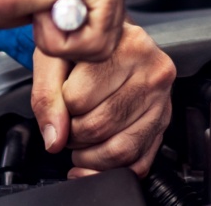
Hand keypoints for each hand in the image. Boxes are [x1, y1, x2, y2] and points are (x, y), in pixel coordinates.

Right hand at [0, 0, 128, 61]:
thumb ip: (71, 8)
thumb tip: (80, 28)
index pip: (104, 22)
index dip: (66, 33)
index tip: (38, 5)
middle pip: (107, 35)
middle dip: (66, 37)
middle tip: (34, 5)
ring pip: (101, 42)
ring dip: (59, 40)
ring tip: (36, 5)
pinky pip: (92, 42)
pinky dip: (57, 40)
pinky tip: (40, 6)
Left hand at [32, 24, 174, 177]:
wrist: (106, 40)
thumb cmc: (82, 45)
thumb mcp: (54, 56)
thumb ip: (46, 95)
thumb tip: (55, 138)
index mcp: (128, 47)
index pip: (78, 99)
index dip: (60, 107)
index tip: (61, 99)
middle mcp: (153, 73)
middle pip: (99, 127)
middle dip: (73, 135)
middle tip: (67, 123)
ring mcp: (163, 102)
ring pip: (120, 150)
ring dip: (89, 156)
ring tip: (79, 141)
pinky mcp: (164, 125)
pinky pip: (138, 163)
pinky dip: (109, 170)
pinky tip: (91, 161)